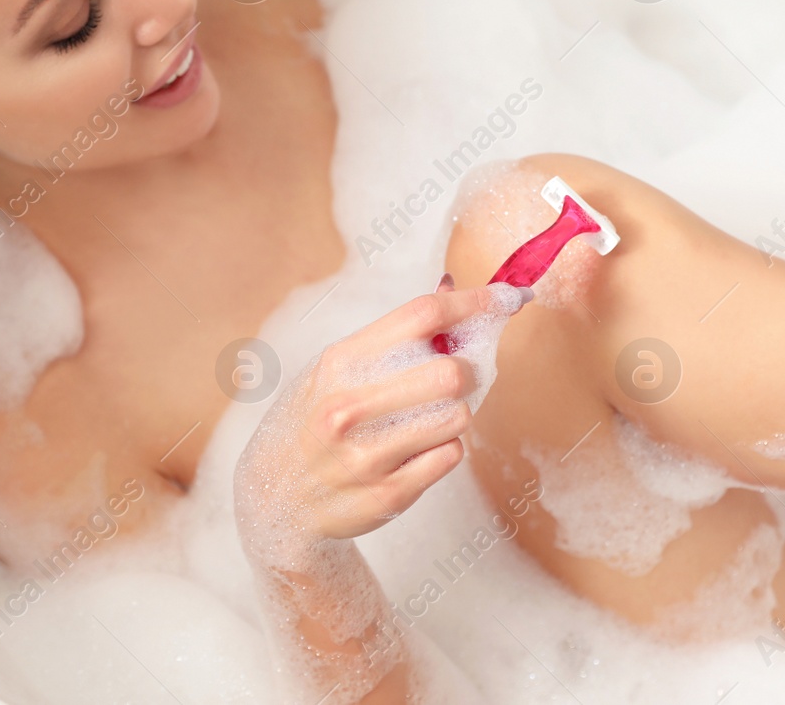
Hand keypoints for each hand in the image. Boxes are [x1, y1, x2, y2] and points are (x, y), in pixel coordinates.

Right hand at [234, 283, 527, 560]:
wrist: (275, 500)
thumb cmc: (313, 420)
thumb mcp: (337, 368)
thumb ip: (394, 332)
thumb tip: (451, 283)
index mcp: (339, 362)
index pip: (423, 315)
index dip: (477, 301)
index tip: (509, 298)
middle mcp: (349, 408)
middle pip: (451, 370)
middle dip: (471, 369)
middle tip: (462, 374)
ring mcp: (367, 455)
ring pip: (458, 416)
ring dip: (456, 412)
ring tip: (428, 416)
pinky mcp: (387, 495)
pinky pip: (450, 456)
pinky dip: (445, 447)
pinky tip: (417, 450)